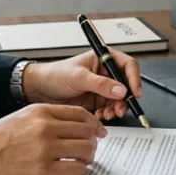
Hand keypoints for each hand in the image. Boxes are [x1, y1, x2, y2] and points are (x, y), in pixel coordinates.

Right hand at [0, 103, 106, 174]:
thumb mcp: (21, 117)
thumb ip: (45, 118)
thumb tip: (69, 127)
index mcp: (41, 111)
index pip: (80, 114)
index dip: (94, 124)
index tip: (99, 131)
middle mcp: (46, 127)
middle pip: (86, 131)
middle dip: (93, 142)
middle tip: (91, 149)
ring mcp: (45, 149)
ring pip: (85, 150)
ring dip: (88, 157)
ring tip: (83, 162)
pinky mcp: (42, 170)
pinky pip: (75, 169)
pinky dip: (80, 172)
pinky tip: (74, 172)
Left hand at [21, 49, 141, 120]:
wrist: (41, 90)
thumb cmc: (55, 74)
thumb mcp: (79, 77)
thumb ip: (101, 84)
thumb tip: (121, 89)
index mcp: (104, 59)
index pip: (128, 66)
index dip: (134, 78)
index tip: (133, 92)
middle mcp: (106, 73)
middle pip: (127, 85)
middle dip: (125, 98)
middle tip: (119, 109)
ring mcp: (103, 87)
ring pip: (120, 99)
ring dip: (116, 108)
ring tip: (107, 114)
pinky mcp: (98, 100)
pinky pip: (110, 108)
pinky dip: (108, 113)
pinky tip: (100, 116)